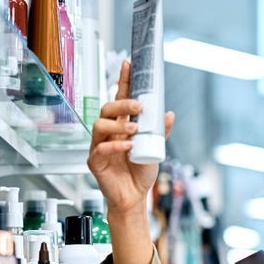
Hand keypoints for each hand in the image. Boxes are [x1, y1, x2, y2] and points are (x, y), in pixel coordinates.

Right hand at [87, 59, 174, 216]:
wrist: (134, 198)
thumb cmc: (141, 174)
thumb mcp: (156, 150)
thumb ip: (159, 132)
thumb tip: (168, 113)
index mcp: (122, 126)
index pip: (120, 99)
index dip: (123, 81)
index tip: (128, 64)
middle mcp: (109, 133)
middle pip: (107, 109)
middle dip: (122, 103)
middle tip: (139, 106)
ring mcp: (100, 146)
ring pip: (99, 124)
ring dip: (118, 124)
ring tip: (134, 131)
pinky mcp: (95, 161)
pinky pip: (99, 148)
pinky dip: (115, 145)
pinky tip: (128, 147)